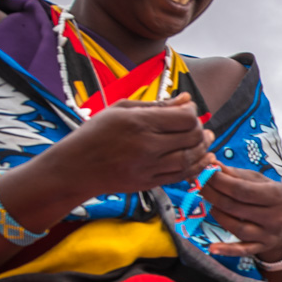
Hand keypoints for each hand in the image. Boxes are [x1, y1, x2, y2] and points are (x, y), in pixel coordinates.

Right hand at [52, 93, 212, 197]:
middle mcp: (146, 146)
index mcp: (138, 123)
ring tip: (205, 140)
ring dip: (203, 149)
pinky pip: (183, 176)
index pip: (184, 118)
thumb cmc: (96, 133)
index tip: (188, 110)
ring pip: (191, 158)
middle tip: (199, 126)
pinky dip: (198, 166)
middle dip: (200, 129)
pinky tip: (204, 158)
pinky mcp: (150, 182)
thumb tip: (187, 99)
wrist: (76, 167)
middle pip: (192, 137)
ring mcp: (149, 167)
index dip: (193, 113)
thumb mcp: (121, 109)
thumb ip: (157, 105)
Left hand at [199, 163, 281, 261]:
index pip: (241, 189)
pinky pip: (242, 250)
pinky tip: (212, 248)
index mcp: (277, 195)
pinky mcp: (261, 247)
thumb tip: (212, 164)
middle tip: (197, 184)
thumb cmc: (270, 198)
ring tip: (208, 203)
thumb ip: (237, 174)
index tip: (204, 172)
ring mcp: (268, 234)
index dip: (219, 181)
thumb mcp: (260, 182)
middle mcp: (275, 217)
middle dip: (212, 194)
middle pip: (234, 206)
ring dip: (216, 213)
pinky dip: (226, 250)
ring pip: (235, 226)